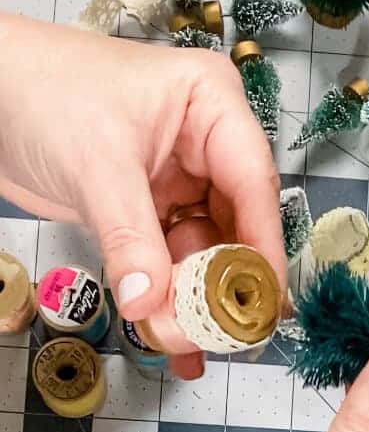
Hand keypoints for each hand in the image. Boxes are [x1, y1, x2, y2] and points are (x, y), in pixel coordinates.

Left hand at [0, 12, 286, 377]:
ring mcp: (178, 179)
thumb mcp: (95, 165)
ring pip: (202, 250)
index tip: (264, 302)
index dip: (262, 247)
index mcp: (212, 107)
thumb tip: (149, 303)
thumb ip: (129, 237)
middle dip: (220, 283)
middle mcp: (205, 145)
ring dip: (192, 300)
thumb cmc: (42, 90)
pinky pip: (168, 260)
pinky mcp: (150, 209)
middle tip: (213, 334)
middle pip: (233, 225)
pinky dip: (166, 298)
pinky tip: (169, 338)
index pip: (252, 184)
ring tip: (179, 341)